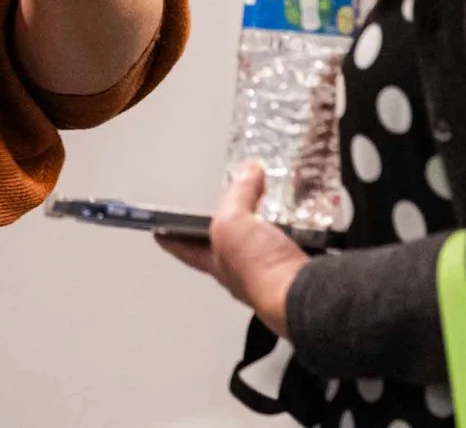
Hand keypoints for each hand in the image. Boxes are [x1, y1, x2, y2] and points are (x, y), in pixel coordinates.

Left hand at [158, 165, 309, 336]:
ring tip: (272, 200)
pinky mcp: (301, 269)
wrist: (307, 295)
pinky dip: (301, 228)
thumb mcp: (233, 223)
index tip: (157, 231)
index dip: (172, 237)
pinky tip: (306, 216)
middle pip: (230, 244)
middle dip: (230, 225)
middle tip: (229, 204)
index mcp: (218, 262)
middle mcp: (244, 272)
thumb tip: (248, 170)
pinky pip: (298, 244)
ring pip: (266, 243)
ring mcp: (274, 272)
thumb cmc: (260, 269)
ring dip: (270, 224)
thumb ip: (237, 195)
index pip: (186, 247)